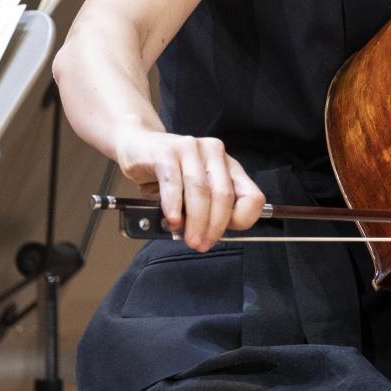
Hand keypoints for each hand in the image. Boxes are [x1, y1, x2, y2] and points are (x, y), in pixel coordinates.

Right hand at [120, 130, 265, 251]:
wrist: (138, 145)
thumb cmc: (168, 173)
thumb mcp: (194, 191)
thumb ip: (206, 209)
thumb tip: (207, 236)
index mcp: (228, 165)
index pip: (252, 196)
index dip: (241, 220)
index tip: (223, 235)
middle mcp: (214, 153)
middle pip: (224, 196)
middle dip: (214, 226)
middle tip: (201, 245)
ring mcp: (191, 149)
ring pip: (200, 190)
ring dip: (195, 220)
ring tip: (187, 238)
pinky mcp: (166, 152)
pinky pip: (173, 182)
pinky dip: (173, 204)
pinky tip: (172, 219)